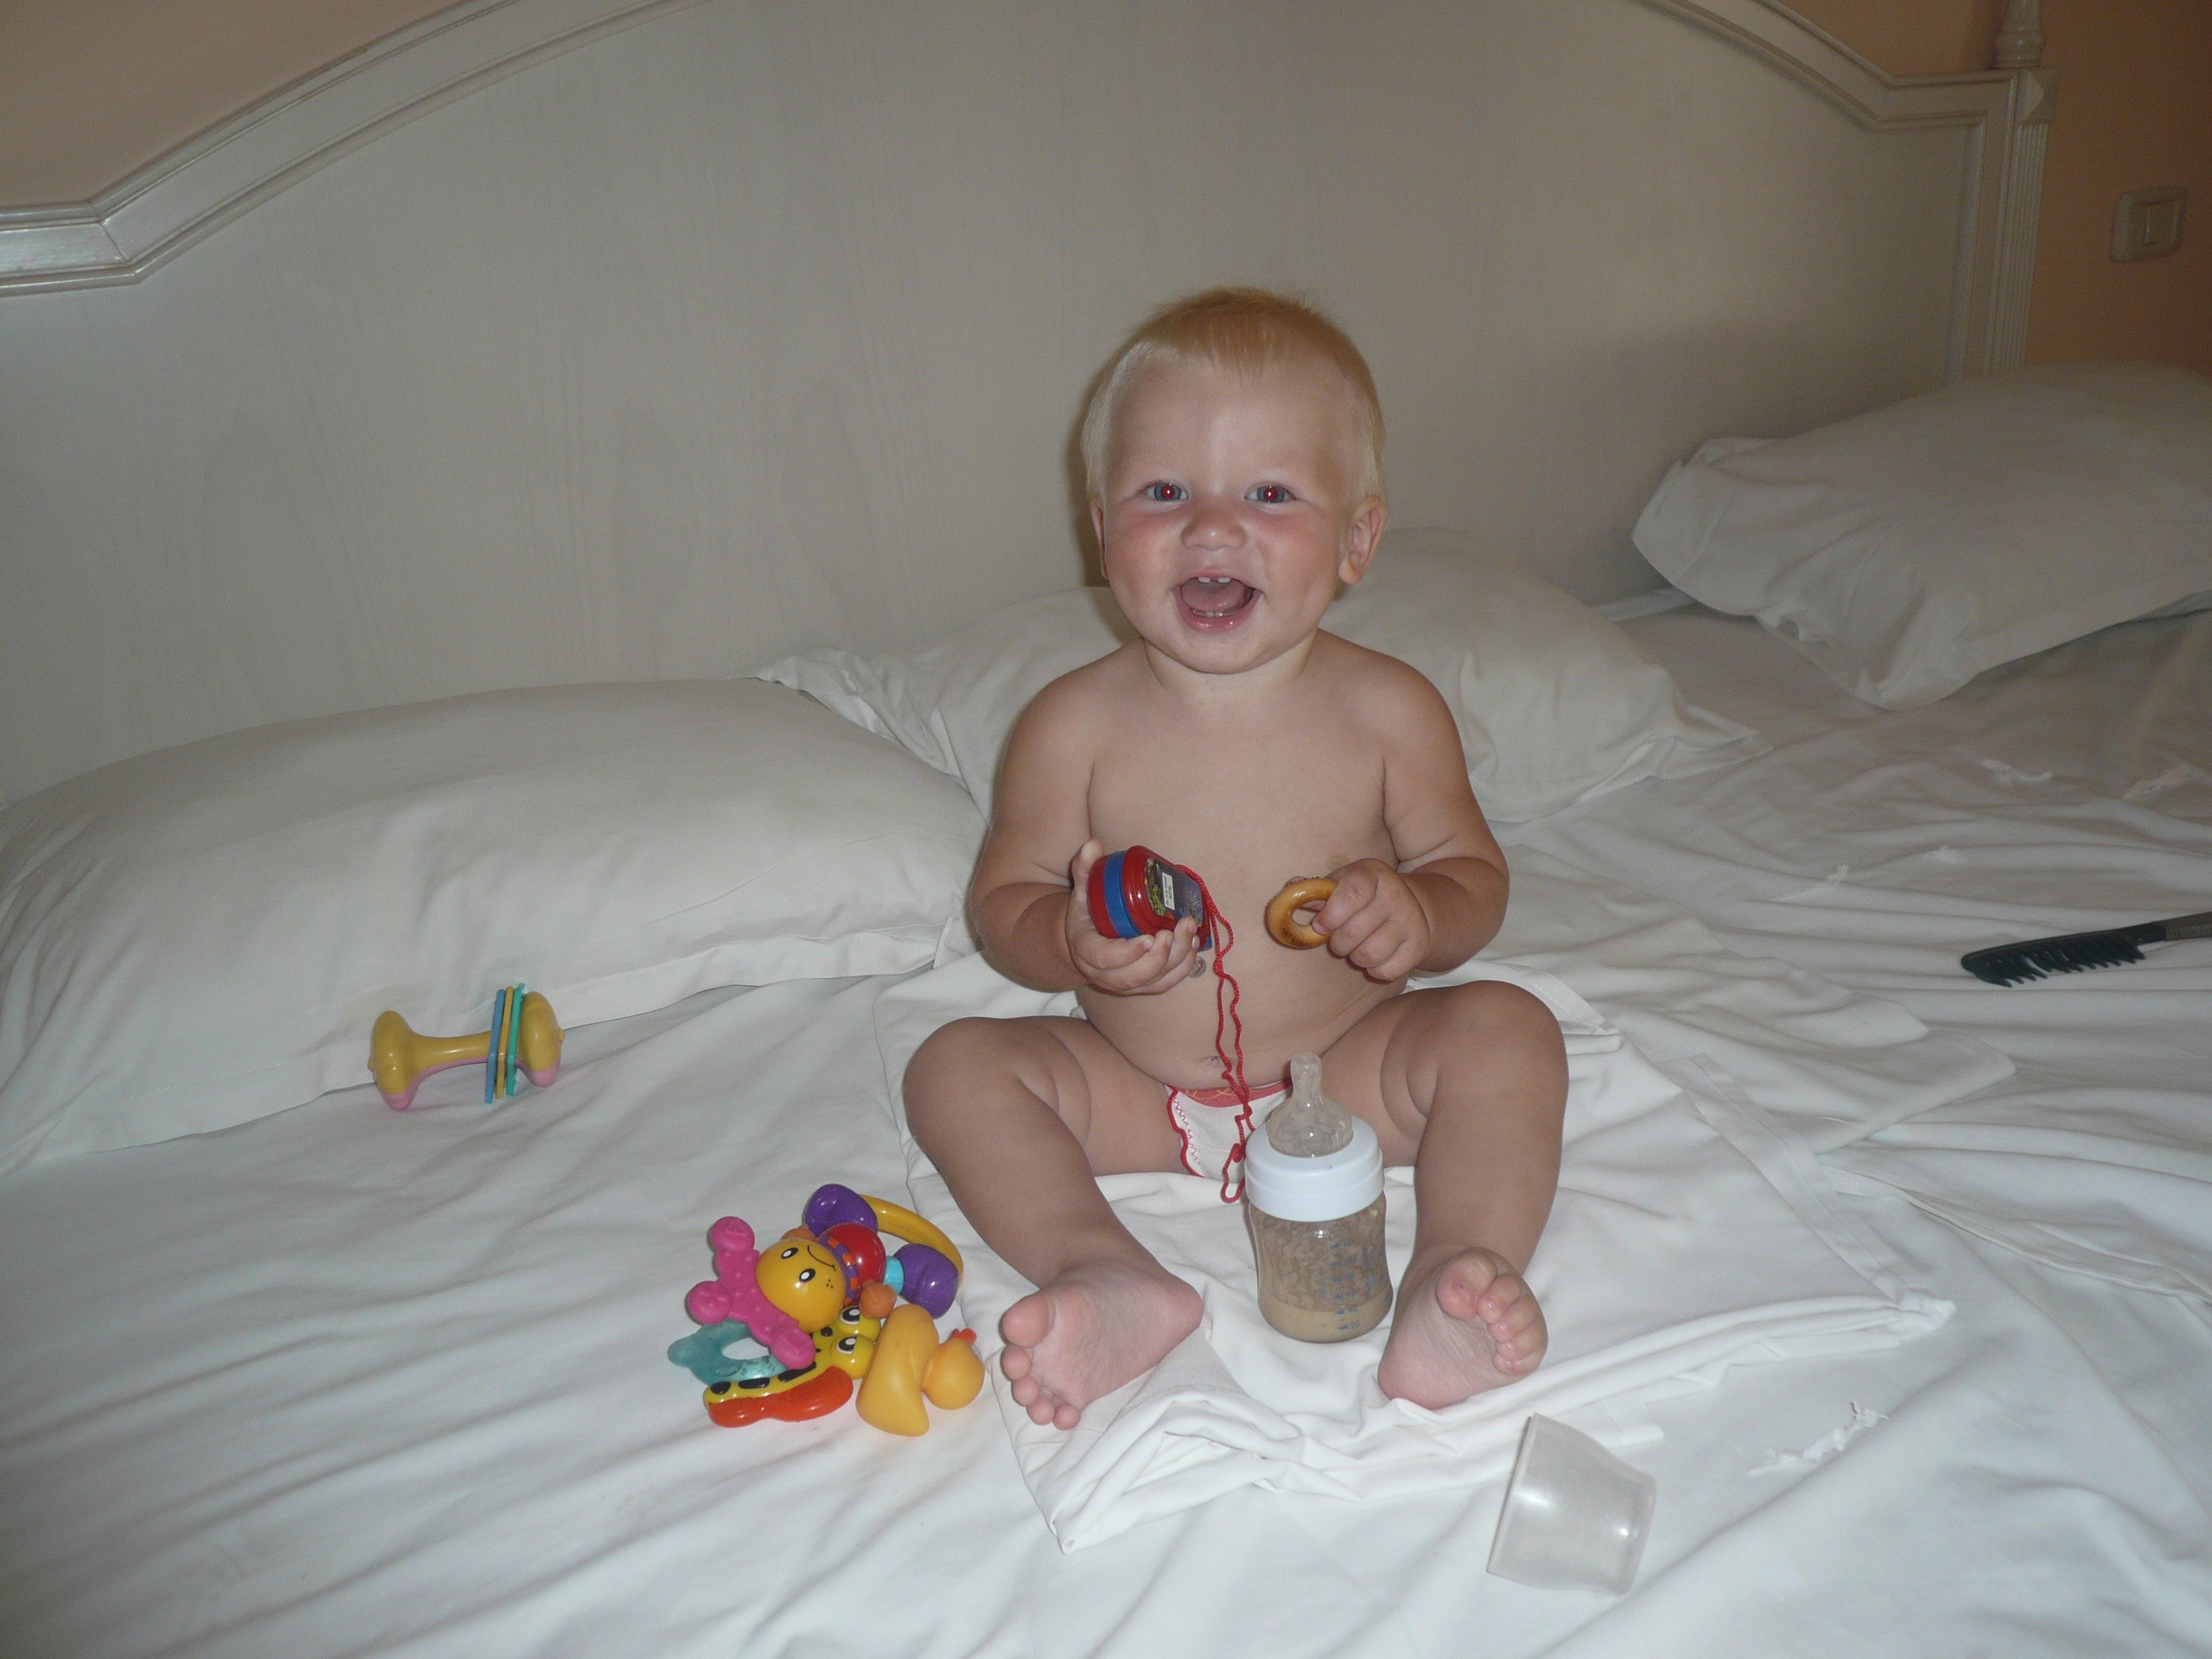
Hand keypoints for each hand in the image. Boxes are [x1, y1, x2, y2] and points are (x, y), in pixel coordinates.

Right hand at [1064, 840, 1203, 994]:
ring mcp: (1125, 983)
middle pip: (1134, 976)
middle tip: (1175, 931)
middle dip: (1160, 957)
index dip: (1128, 952)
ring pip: (1153, 982)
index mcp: (1086, 949)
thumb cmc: (1087, 914)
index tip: (1150, 937)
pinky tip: (1193, 946)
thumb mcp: (1082, 891)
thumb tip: (1092, 844)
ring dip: (1177, 960)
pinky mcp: (1143, 985)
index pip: (1105, 958)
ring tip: (1190, 932)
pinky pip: (1165, 984)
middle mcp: (1103, 973)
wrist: (1085, 942)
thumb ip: (1085, 869)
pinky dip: (1183, 969)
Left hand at [1311, 858, 1432, 981]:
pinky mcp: (1419, 945)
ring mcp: (1411, 920)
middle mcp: (1396, 894)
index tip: (1320, 926)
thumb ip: (1316, 890)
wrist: (1412, 906)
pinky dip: (1374, 970)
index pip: (1352, 893)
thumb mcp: (1342, 884)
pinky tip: (1376, 956)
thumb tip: (1290, 888)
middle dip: (1338, 942)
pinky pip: (1386, 970)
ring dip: (1355, 957)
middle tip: (1339, 939)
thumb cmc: (1363, 896)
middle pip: (1353, 932)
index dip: (1331, 914)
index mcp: (1372, 873)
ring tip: (1357, 947)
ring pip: (1369, 954)